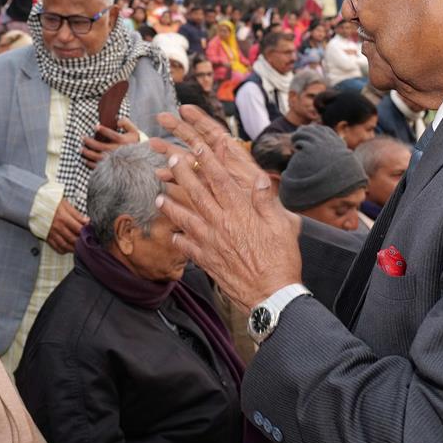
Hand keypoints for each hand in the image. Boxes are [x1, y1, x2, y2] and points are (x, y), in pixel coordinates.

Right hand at [46, 199, 87, 254]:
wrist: (34, 204)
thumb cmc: (51, 203)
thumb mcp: (65, 204)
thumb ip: (76, 214)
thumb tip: (87, 221)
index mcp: (63, 218)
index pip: (78, 229)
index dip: (86, 232)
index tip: (90, 233)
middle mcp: (57, 227)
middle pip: (72, 239)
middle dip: (81, 243)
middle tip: (87, 243)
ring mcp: (51, 233)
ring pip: (65, 245)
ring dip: (73, 248)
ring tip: (79, 248)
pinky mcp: (46, 236)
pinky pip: (55, 247)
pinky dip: (63, 250)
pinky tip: (68, 249)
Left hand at [81, 118, 140, 168]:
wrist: (141, 158)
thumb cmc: (135, 142)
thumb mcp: (134, 130)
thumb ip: (126, 123)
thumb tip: (117, 120)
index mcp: (124, 142)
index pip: (113, 135)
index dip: (103, 130)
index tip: (95, 126)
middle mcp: (119, 152)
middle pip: (102, 147)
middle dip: (90, 142)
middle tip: (82, 138)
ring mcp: (115, 161)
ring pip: (99, 157)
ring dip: (88, 154)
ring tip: (81, 149)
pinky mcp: (112, 168)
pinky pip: (100, 167)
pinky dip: (91, 164)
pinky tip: (86, 160)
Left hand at [150, 105, 302, 309]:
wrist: (271, 295)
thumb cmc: (281, 260)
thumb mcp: (282, 226)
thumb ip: (267, 201)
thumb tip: (259, 178)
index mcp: (240, 212)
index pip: (220, 180)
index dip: (208, 161)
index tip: (197, 147)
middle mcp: (221, 224)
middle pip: (197, 194)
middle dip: (182, 174)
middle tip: (170, 159)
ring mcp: (211, 243)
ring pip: (185, 219)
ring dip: (171, 206)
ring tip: (159, 196)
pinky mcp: (207, 261)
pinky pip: (187, 247)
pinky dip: (178, 239)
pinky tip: (172, 235)